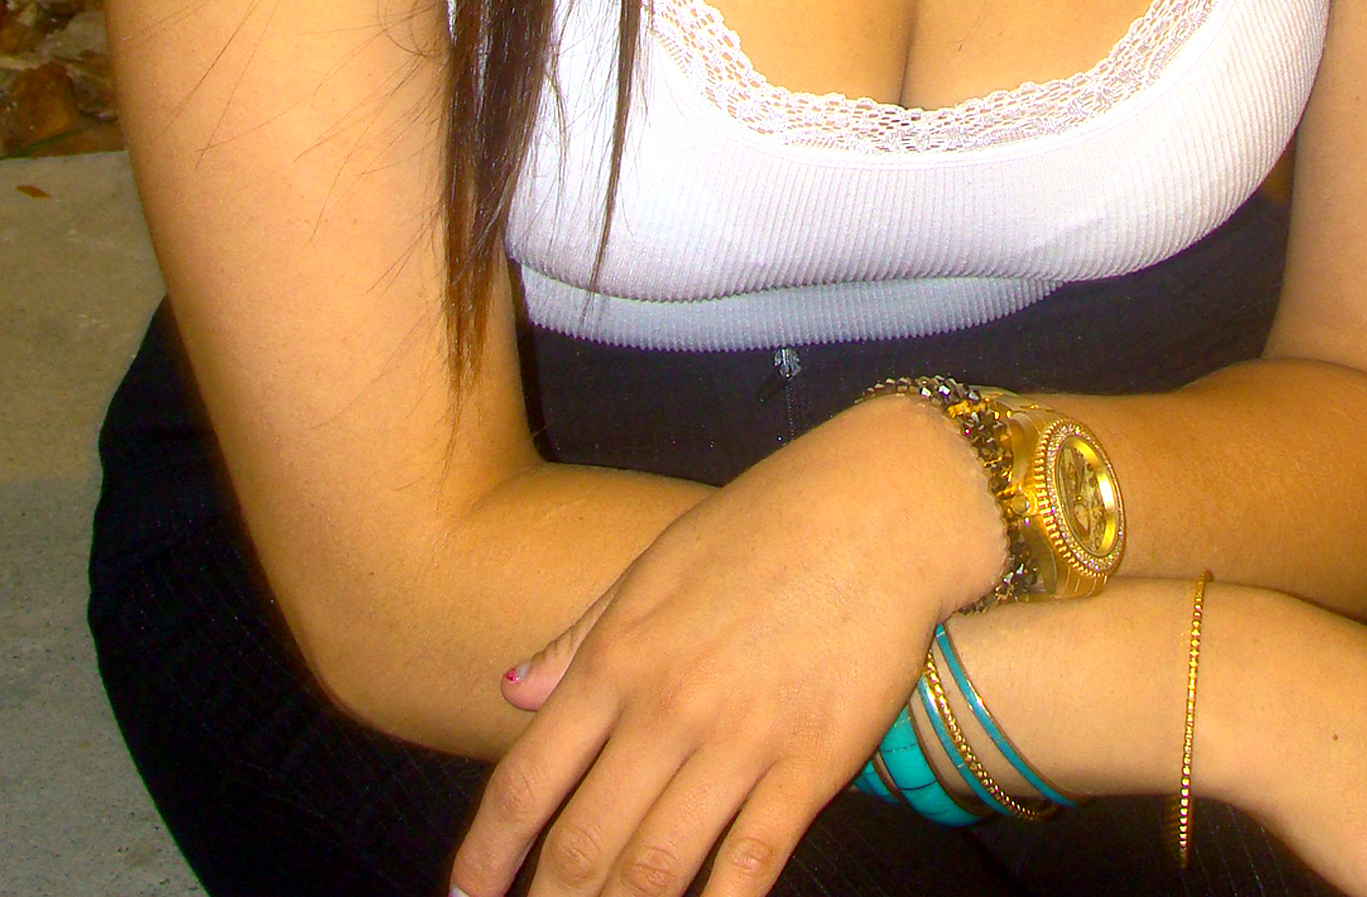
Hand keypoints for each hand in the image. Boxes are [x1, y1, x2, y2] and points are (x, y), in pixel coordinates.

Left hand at [449, 392, 1003, 896]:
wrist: (880, 506)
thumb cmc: (762, 525)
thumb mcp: (655, 564)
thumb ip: (580, 637)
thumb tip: (512, 693)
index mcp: (619, 655)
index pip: (528, 780)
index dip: (487, 853)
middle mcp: (667, 706)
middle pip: (582, 844)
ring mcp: (741, 740)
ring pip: (655, 870)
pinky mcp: (812, 764)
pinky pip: (749, 866)